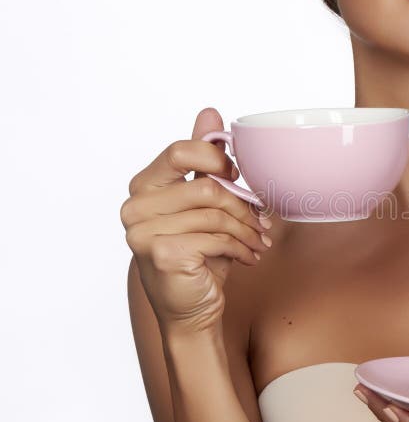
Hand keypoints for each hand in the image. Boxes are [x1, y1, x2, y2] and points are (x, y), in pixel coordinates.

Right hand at [120, 107, 272, 334]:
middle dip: (242, 206)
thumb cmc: (199, 254)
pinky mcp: (161, 253)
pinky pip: (216, 237)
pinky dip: (240, 247)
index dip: (215, 159)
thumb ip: (202, 160)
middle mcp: (135, 206)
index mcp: (144, 186)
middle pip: (206, 186)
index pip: (179, 151)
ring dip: (247, 230)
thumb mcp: (203, 204)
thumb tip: (209, 112)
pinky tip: (247, 257)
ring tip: (258, 242)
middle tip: (261, 222)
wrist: (191, 309)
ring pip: (215, 213)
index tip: (236, 175)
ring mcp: (143, 231)